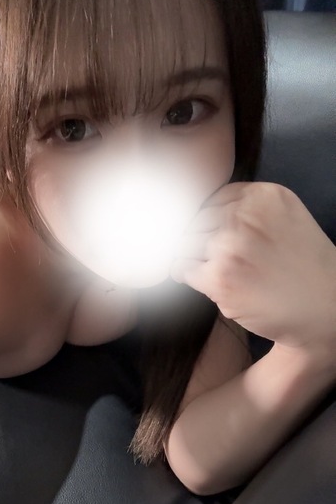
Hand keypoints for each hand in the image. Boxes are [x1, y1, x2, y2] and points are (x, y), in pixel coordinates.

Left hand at [170, 181, 335, 354]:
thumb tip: (192, 210)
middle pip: (195, 221)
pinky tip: (204, 281)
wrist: (324, 307)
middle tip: (221, 259)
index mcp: (263, 196)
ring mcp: (231, 247)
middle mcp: (246, 217)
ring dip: (193, 258)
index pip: (212, 200)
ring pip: (185, 244)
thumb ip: (246, 207)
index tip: (219, 236)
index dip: (212, 221)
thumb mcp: (284, 216)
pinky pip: (181, 268)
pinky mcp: (220, 278)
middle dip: (200, 239)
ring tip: (217, 270)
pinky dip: (186, 275)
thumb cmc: (300, 265)